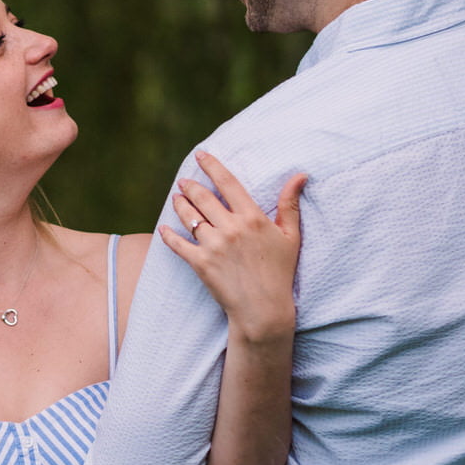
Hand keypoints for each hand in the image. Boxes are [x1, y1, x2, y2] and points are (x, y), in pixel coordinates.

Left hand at [158, 151, 305, 343]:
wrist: (264, 309)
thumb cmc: (280, 272)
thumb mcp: (290, 236)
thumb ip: (290, 204)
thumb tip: (300, 174)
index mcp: (252, 217)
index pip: (228, 183)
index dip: (212, 166)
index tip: (200, 155)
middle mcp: (231, 228)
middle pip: (203, 197)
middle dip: (190, 185)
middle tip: (184, 181)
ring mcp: (214, 245)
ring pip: (189, 217)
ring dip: (179, 205)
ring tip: (176, 198)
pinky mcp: (200, 264)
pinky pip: (178, 244)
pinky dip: (168, 235)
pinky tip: (164, 228)